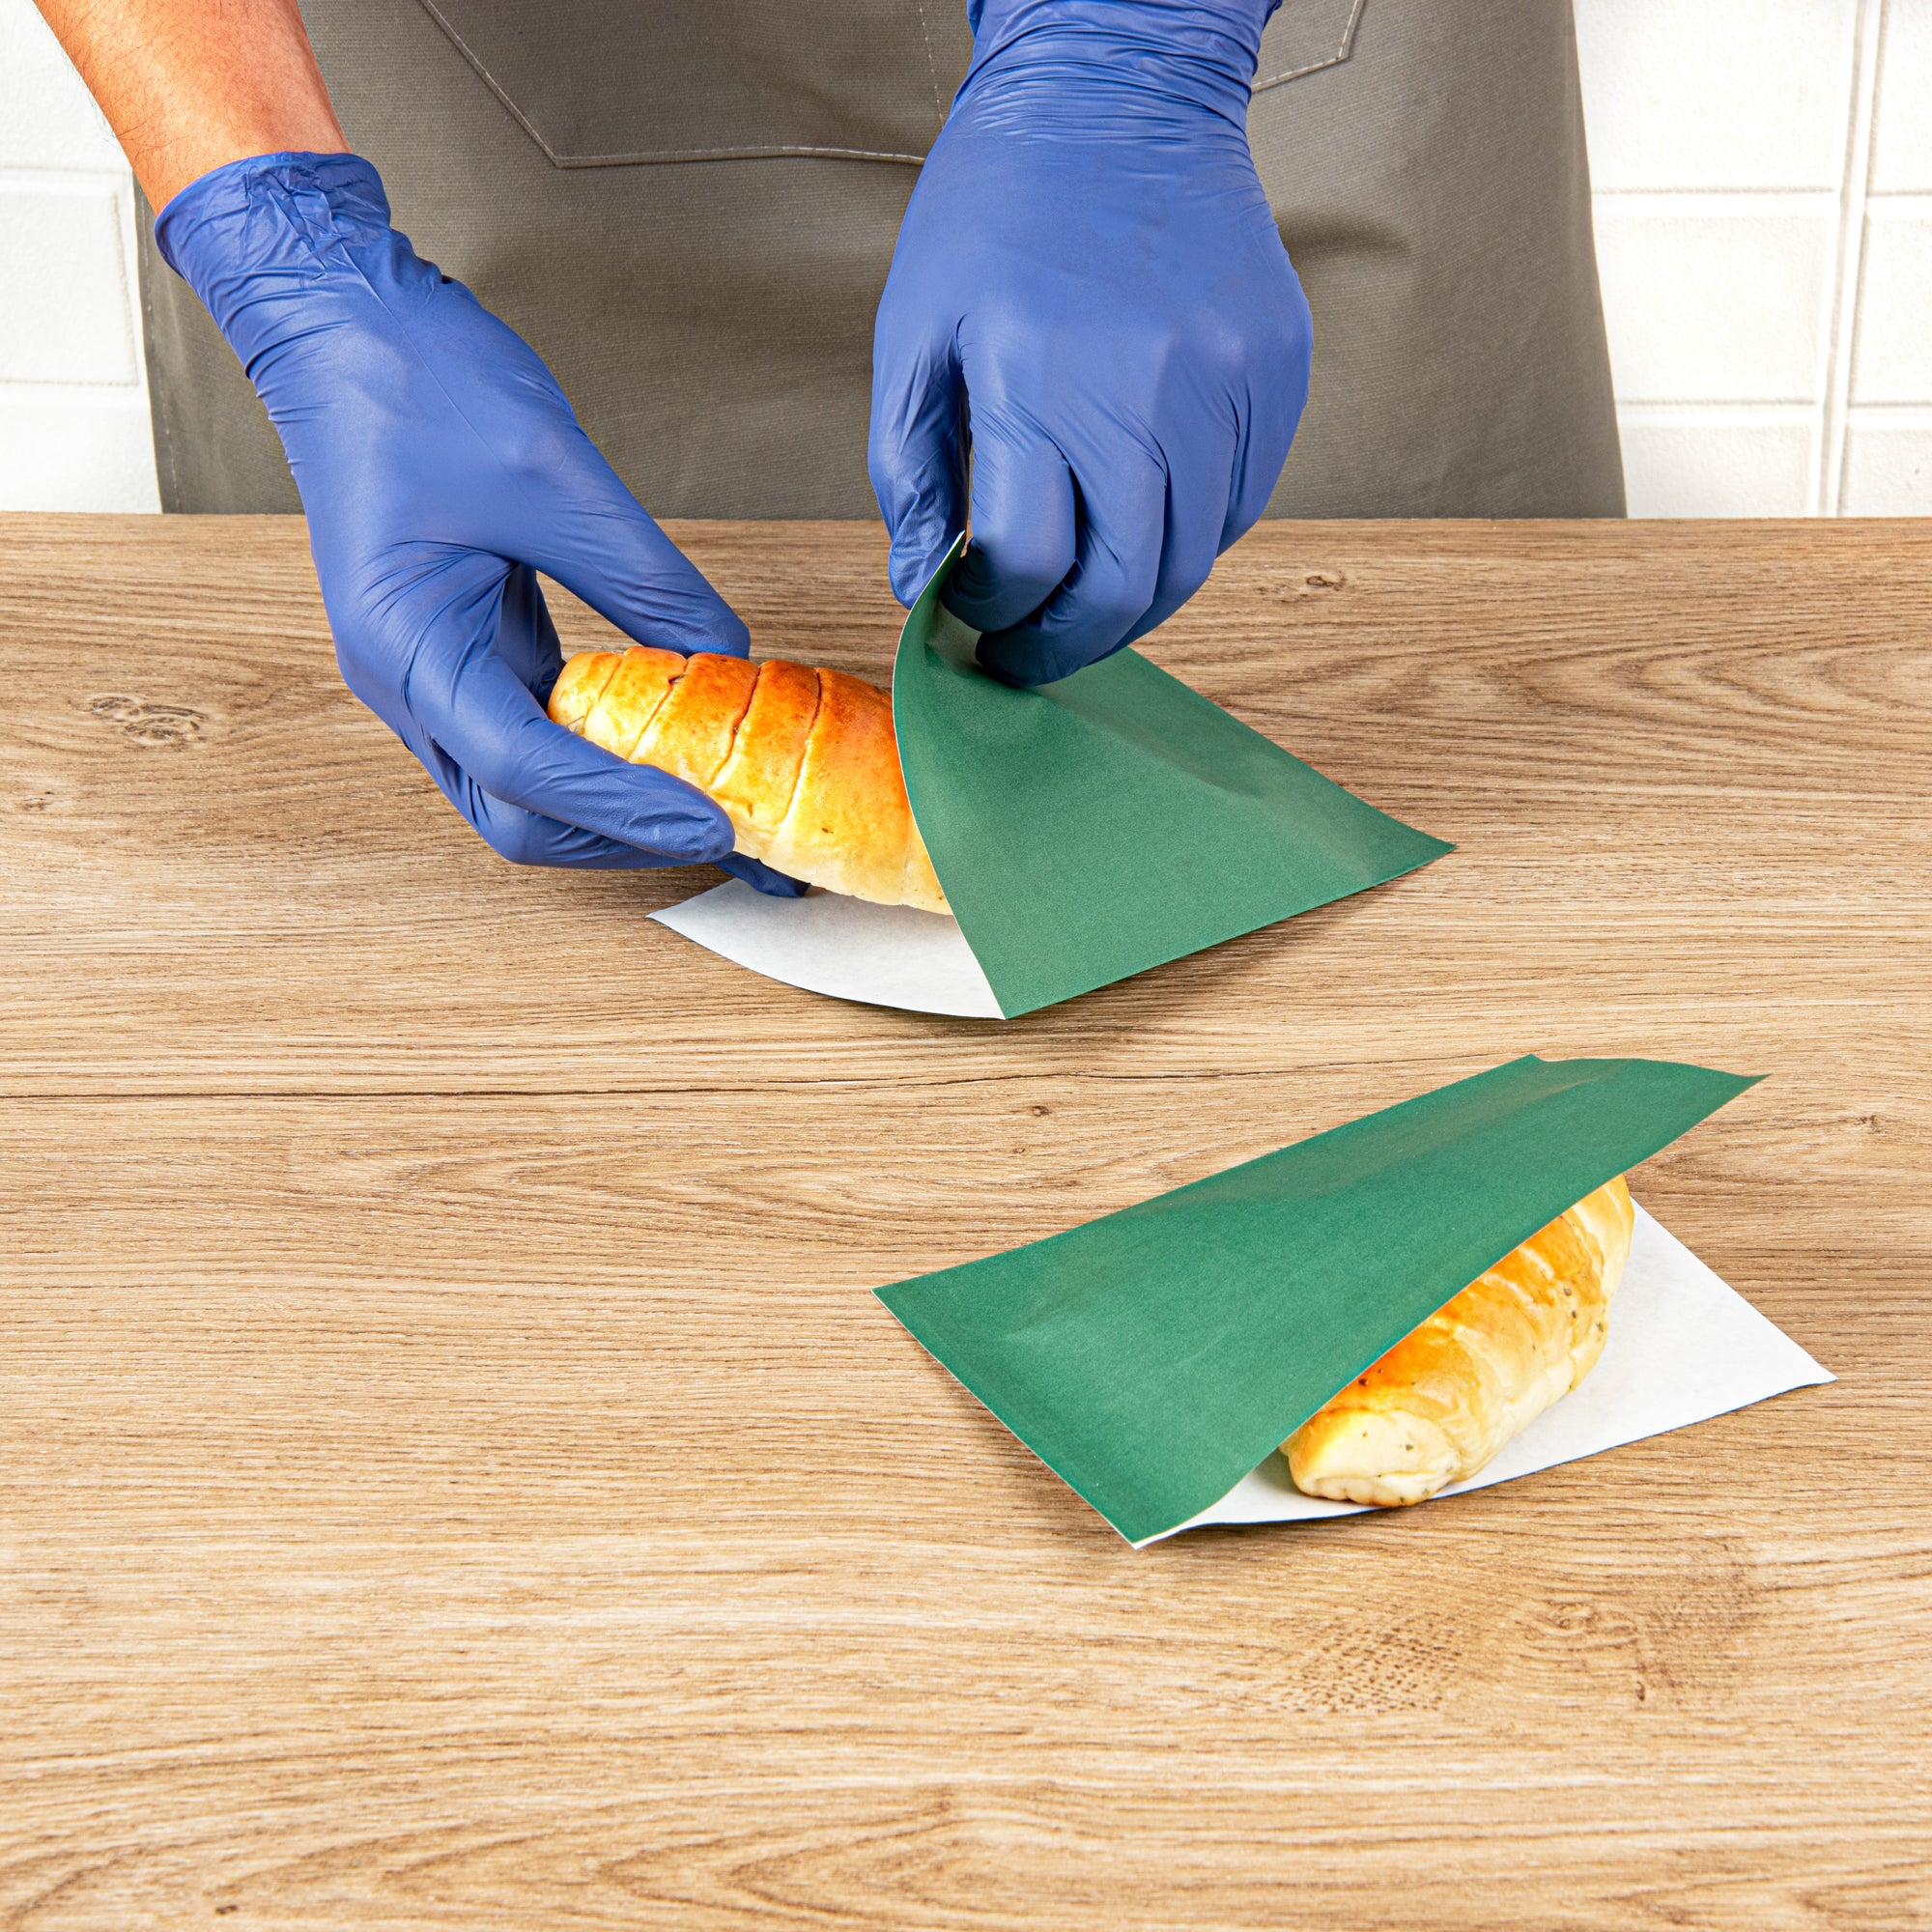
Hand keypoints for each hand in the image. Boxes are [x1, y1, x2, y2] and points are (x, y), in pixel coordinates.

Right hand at [155, 151, 802, 887]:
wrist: (341, 323)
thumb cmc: (417, 382)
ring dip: (606, 804)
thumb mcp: (557, 474)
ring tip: (698, 792)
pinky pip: (527, 734)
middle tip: (717, 823)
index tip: (709, 823)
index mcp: (404, 641)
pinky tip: (659, 740)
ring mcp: (425, 672)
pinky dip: (594, 753)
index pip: (525, 768)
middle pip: (514, 812)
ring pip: (517, 789)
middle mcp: (403, 679)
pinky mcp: (455, 652)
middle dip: (616, 832)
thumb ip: (645, 579)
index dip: (625, 807)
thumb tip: (724, 656)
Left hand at [870, 0, 1310, 686]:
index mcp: (1033, 377)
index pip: (1027, 564)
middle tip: (1031, 654)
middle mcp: (1144, 388)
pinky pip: (1242, 505)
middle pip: (1122, 586)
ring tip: (1084, 597)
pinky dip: (1189, 539)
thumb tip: (919, 588)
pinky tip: (1141, 521)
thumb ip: (908, 473)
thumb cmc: (998, 211)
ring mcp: (1225, 382)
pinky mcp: (1276, 371)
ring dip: (1131, 604)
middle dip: (1068, 645)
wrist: (1117, 92)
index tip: (975, 620)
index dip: (994, 616)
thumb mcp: (913, 333)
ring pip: (1191, 559)